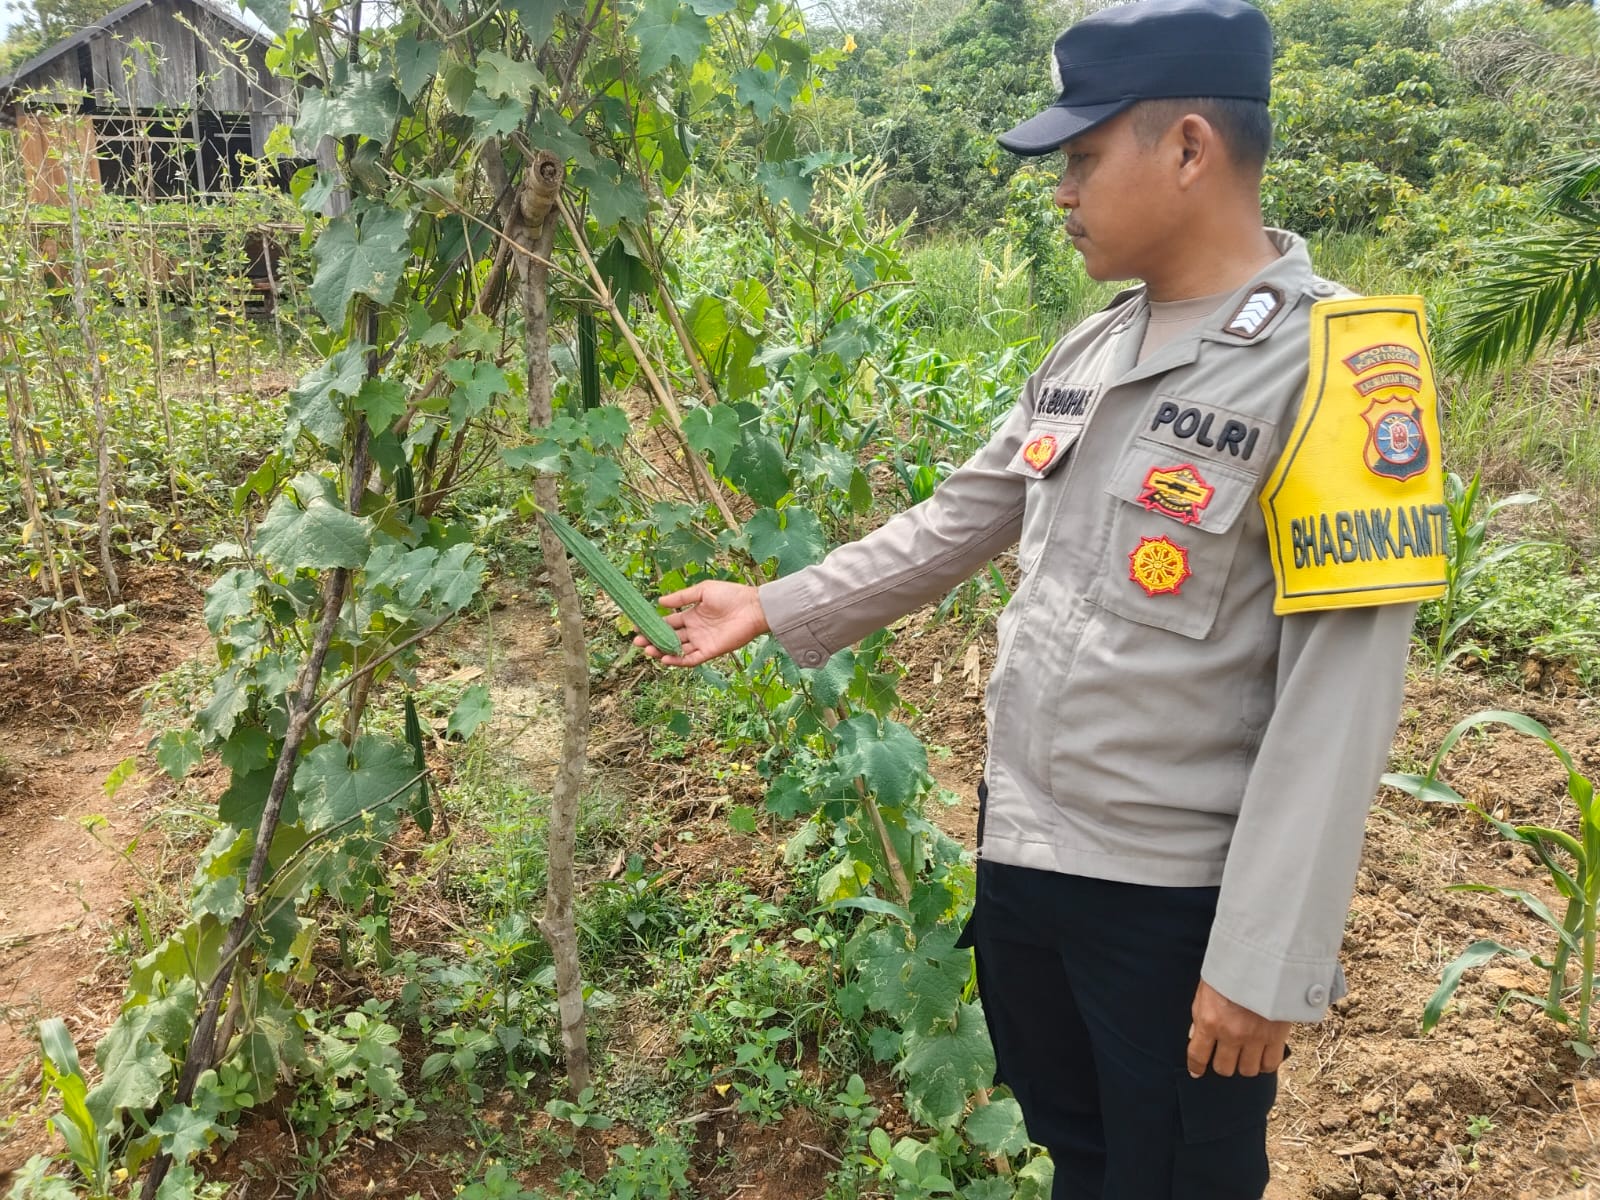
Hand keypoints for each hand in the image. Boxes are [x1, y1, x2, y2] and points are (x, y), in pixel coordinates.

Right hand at [633, 581, 769, 667]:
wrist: (753, 607)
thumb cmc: (731, 595)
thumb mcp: (703, 591)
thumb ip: (681, 598)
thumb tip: (660, 602)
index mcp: (691, 615)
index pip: (668, 623)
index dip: (653, 626)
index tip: (637, 627)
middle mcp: (694, 630)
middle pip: (669, 638)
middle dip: (652, 640)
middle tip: (637, 642)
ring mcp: (701, 641)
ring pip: (677, 650)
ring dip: (662, 651)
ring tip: (648, 651)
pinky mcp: (710, 651)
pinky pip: (691, 659)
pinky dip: (678, 661)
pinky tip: (665, 658)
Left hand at [1187, 980, 1289, 1077]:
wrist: (1262, 959)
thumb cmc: (1230, 970)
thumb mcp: (1205, 990)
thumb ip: (1200, 1016)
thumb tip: (1195, 1036)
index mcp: (1210, 1021)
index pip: (1198, 1055)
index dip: (1195, 1066)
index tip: (1196, 1071)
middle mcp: (1231, 1034)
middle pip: (1224, 1068)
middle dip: (1222, 1064)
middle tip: (1224, 1056)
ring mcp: (1255, 1038)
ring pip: (1248, 1070)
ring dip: (1244, 1065)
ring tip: (1245, 1055)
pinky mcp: (1276, 1037)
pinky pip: (1270, 1064)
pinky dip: (1265, 1064)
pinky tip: (1262, 1056)